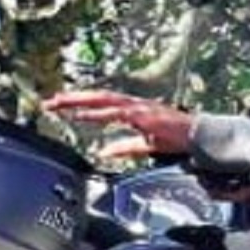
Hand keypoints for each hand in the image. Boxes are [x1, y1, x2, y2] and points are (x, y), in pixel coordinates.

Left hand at [44, 89, 193, 158]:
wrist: (199, 138)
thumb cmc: (177, 138)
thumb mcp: (145, 145)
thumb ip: (124, 147)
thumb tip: (104, 152)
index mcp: (132, 109)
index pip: (101, 102)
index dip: (80, 102)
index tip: (59, 105)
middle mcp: (133, 104)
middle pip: (96, 96)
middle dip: (72, 98)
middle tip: (49, 101)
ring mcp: (138, 107)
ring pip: (102, 99)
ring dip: (79, 101)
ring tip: (60, 104)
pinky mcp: (144, 115)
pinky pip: (116, 113)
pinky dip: (99, 114)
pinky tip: (84, 116)